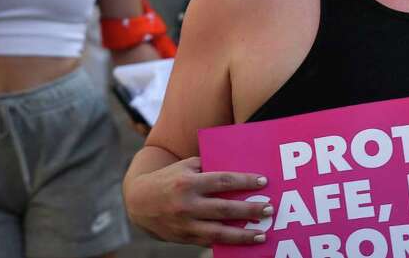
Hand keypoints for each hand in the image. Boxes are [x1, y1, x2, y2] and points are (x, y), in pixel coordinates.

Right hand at [125, 156, 273, 246]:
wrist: (138, 202)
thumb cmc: (169, 178)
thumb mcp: (186, 166)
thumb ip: (209, 167)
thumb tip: (238, 169)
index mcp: (189, 182)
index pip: (222, 181)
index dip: (244, 182)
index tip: (263, 182)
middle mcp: (187, 205)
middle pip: (224, 209)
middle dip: (249, 210)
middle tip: (269, 209)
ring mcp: (185, 224)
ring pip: (218, 233)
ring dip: (243, 235)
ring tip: (262, 235)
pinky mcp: (183, 238)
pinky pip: (209, 242)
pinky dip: (227, 243)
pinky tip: (242, 243)